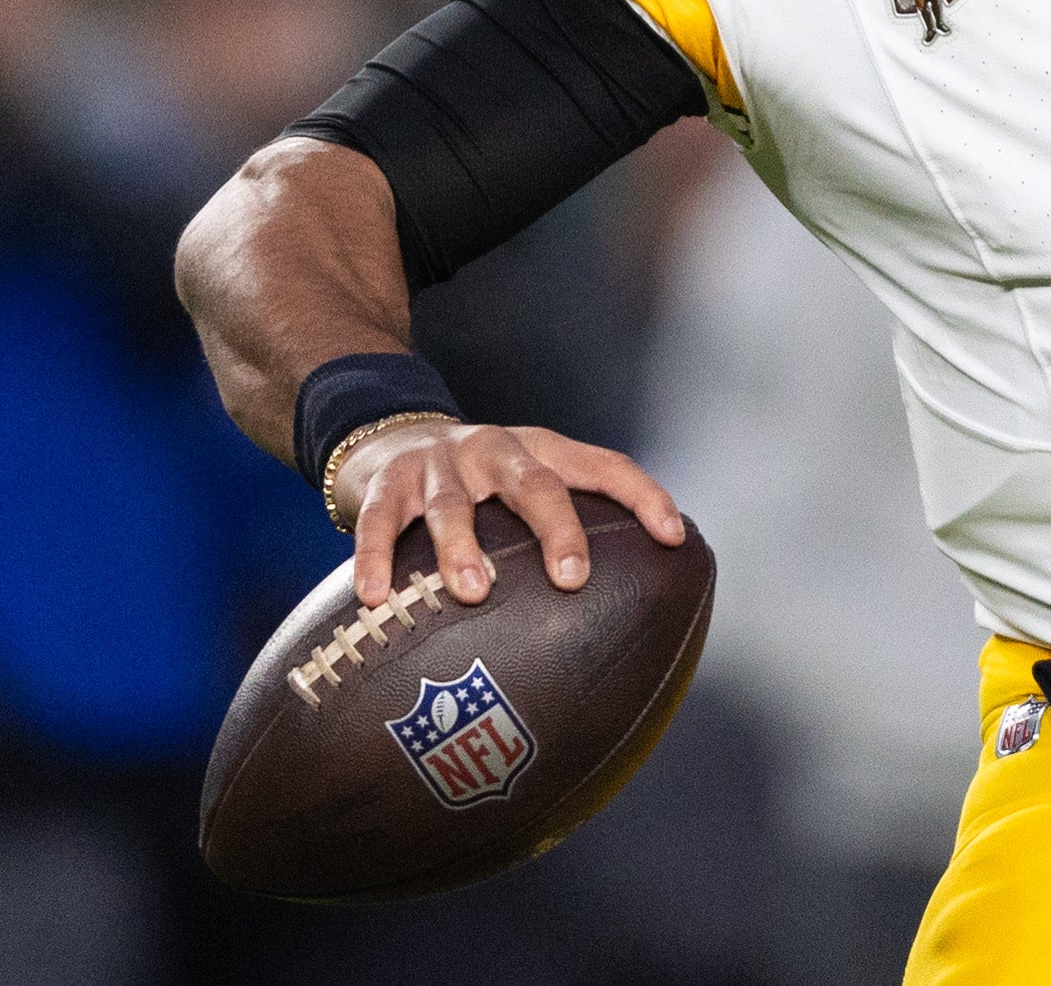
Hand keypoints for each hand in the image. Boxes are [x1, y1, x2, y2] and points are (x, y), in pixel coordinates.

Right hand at [333, 419, 686, 606]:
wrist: (389, 435)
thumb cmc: (476, 483)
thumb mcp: (522, 485)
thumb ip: (559, 533)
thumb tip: (623, 615)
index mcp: (540, 452)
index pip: (604, 466)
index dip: (643, 496)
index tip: (674, 538)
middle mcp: (495, 450)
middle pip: (534, 483)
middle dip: (557, 528)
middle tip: (571, 577)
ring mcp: (440, 464)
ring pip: (453, 504)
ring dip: (462, 547)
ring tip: (473, 591)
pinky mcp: (387, 482)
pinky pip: (379, 521)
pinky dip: (376, 556)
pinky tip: (379, 596)